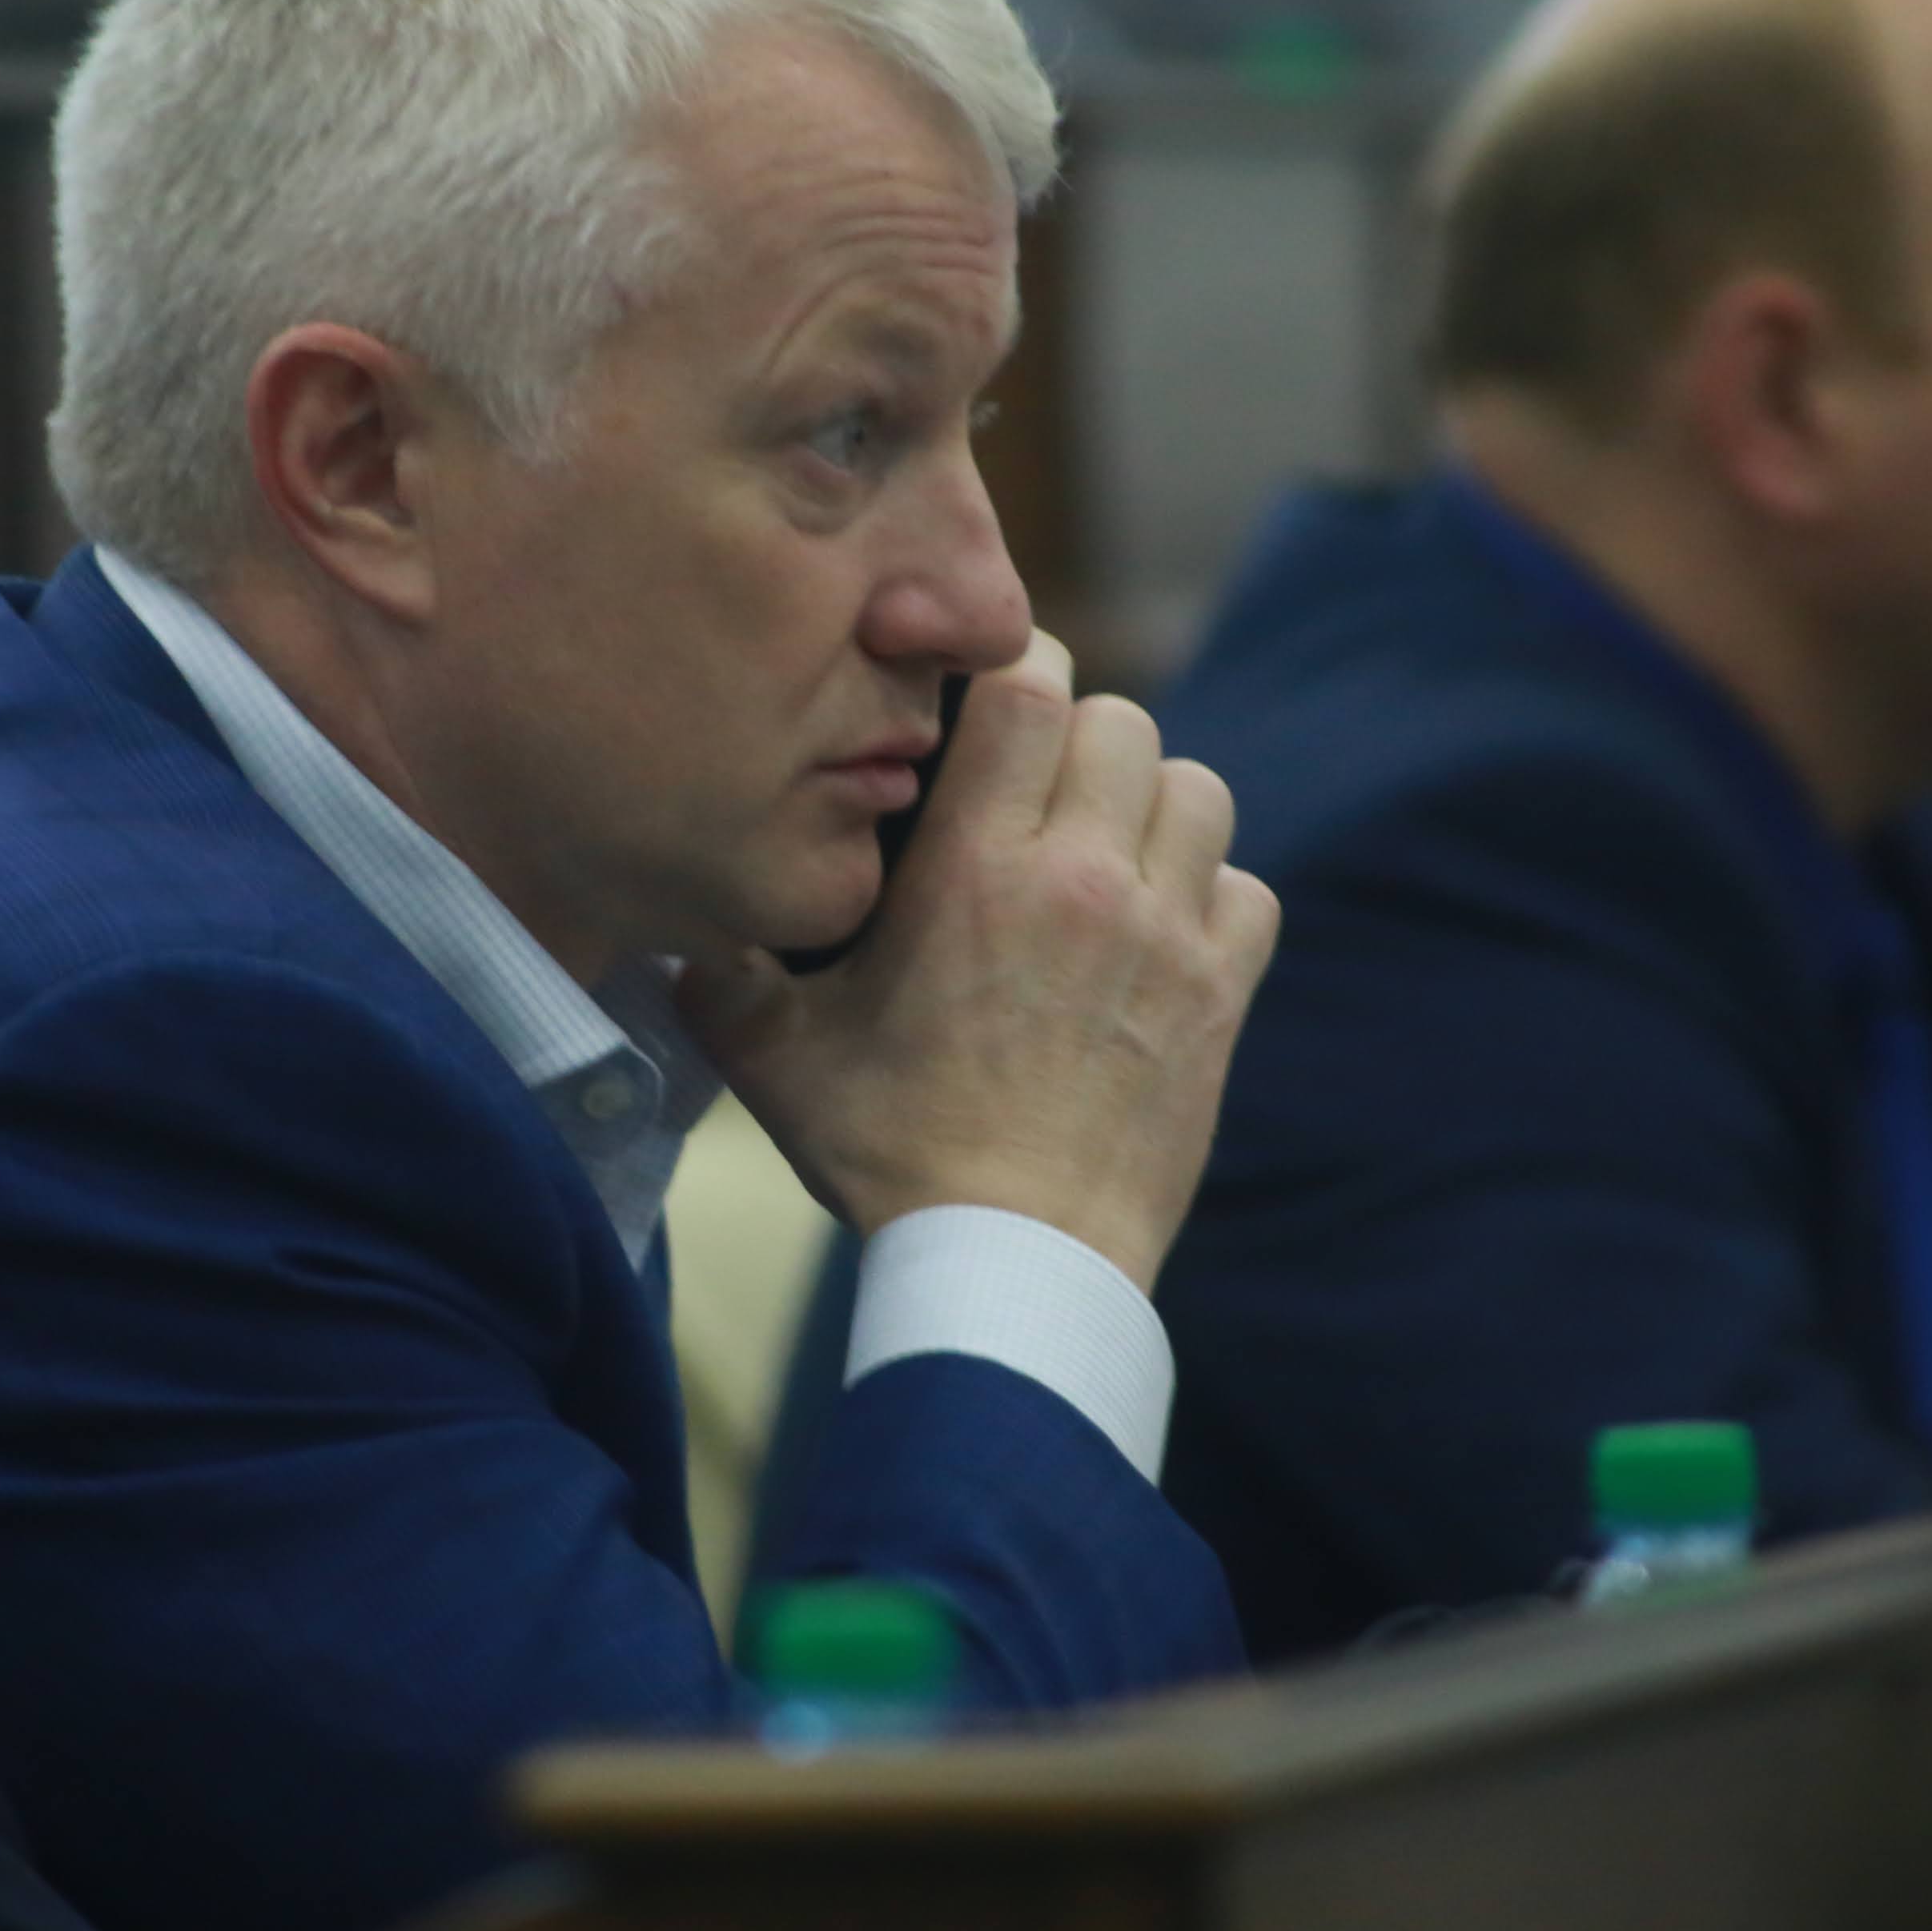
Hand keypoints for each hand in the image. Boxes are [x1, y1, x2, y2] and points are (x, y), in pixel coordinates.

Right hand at [677, 632, 1279, 1290]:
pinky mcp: (1218, 999)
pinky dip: (1211, 895)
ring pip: (1195, 789)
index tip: (988, 698)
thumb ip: (727, 977)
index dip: (1013, 666)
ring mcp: (1163, 937)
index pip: (1028, 685)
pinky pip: (1246, 890)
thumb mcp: (776, 1063)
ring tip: (1105, 854)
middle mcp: (1082, 880)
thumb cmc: (892, 1161)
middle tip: (1035, 794)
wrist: (1014, 1264)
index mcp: (974, 871)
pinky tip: (1160, 935)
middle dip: (1078, 739)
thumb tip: (685, 926)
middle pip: (1121, 720)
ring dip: (1153, 805)